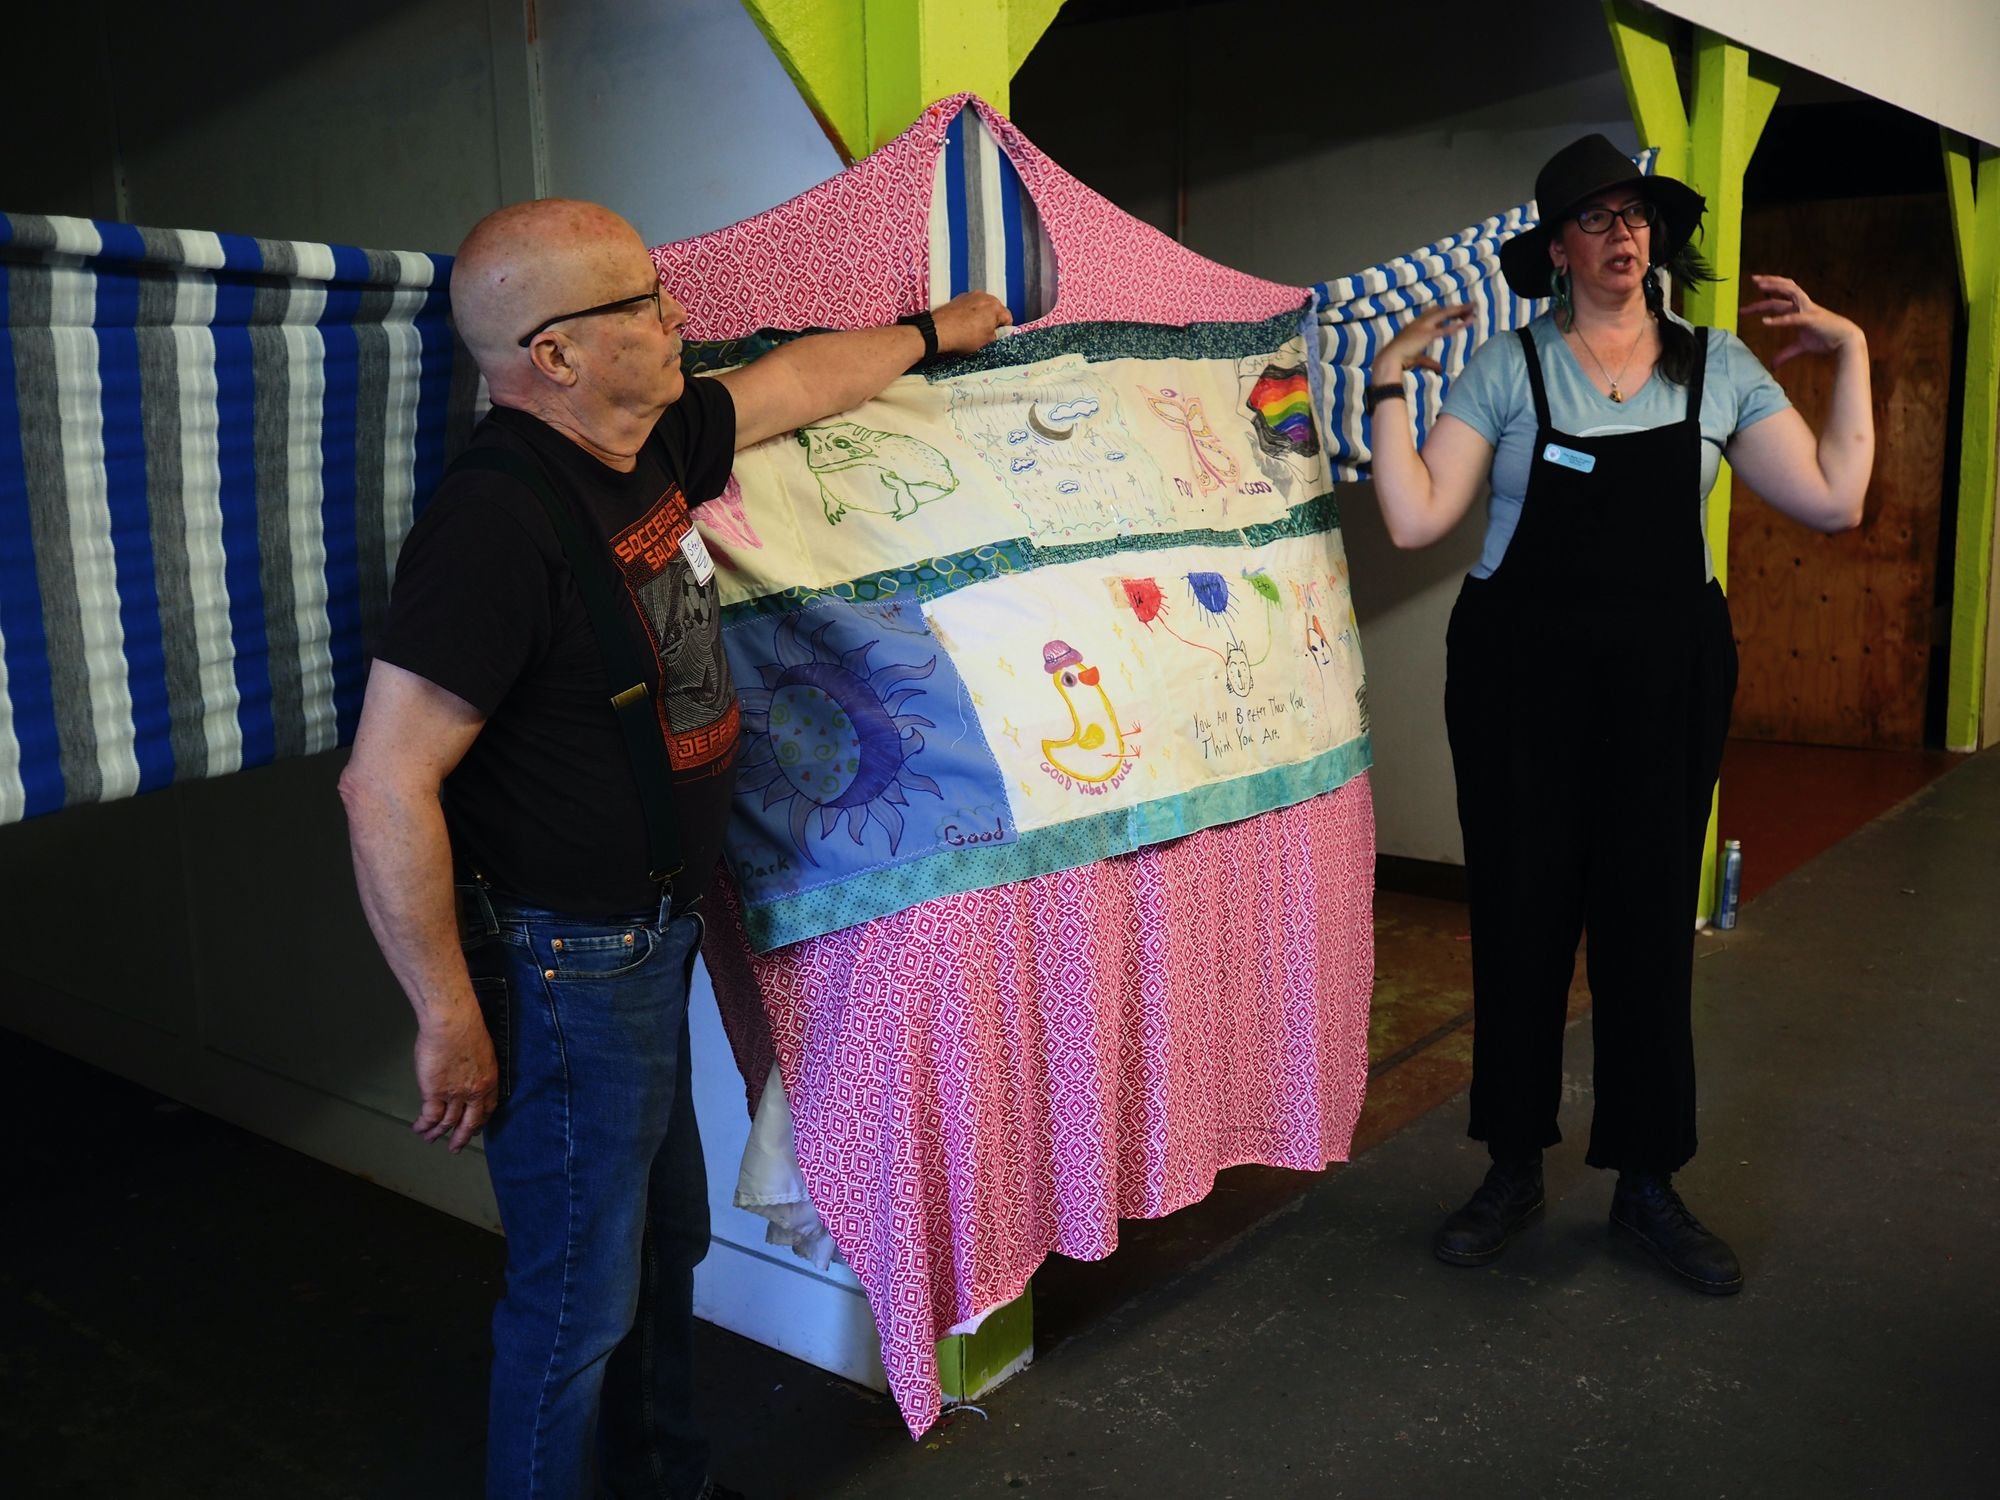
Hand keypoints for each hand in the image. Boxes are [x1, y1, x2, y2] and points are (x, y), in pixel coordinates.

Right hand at [413, 999, 499, 1152]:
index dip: (479, 1120)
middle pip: (470, 1122)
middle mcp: (475, 1092)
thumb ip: (476, 1066)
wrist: (452, 1023)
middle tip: (456, 1147)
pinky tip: (419, 1128)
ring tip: (431, 1139)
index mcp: (489, 1079)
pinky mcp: (435, 1093)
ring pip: (447, 1122)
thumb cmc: (465, 1027)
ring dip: (438, 1133)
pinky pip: (430, 1117)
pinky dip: (424, 1125)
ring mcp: (455, 1094)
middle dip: (462, 1136)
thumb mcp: (481, 1050)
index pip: (487, 1108)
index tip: (474, 1128)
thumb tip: (466, 1071)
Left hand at [930, 291, 1012, 354]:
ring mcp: (970, 295)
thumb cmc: (964, 336)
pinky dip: (969, 314)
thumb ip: (997, 336)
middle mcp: (984, 296)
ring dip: (980, 317)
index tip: (997, 337)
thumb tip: (997, 334)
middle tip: (985, 335)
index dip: (1003, 330)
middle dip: (992, 322)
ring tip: (972, 331)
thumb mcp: (987, 342)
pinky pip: (969, 307)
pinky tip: (963, 325)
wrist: (938, 331)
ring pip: (982, 308)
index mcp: (995, 305)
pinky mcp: (958, 298)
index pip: (1008, 318)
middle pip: (995, 310)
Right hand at [1370, 303, 1475, 384]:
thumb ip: (1430, 362)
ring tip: (1473, 307)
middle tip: (1470, 306)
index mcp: (1415, 326)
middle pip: (1441, 311)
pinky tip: (1470, 321)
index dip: (1445, 312)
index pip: (1432, 314)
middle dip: (1455, 309)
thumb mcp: (1417, 360)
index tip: (1456, 311)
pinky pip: (1447, 328)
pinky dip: (1459, 324)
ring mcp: (1423, 326)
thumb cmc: (1399, 361)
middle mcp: (1419, 322)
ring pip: (1446, 314)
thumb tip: (1441, 369)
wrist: (1388, 360)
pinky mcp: (1427, 334)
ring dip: (1460, 310)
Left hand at [1742, 275, 1863, 367]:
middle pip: (1783, 291)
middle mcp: (1803, 305)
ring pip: (1791, 291)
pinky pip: (1793, 317)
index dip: (1762, 300)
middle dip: (1767, 284)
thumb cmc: (1826, 340)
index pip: (1778, 301)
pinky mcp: (1811, 319)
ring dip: (1775, 286)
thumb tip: (1773, 364)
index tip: (1746, 304)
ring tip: (1760, 284)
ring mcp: (1808, 310)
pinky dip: (1779, 319)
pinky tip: (1765, 322)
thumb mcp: (1801, 346)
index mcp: (1800, 309)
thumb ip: (1786, 353)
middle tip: (1752, 279)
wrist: (1846, 341)